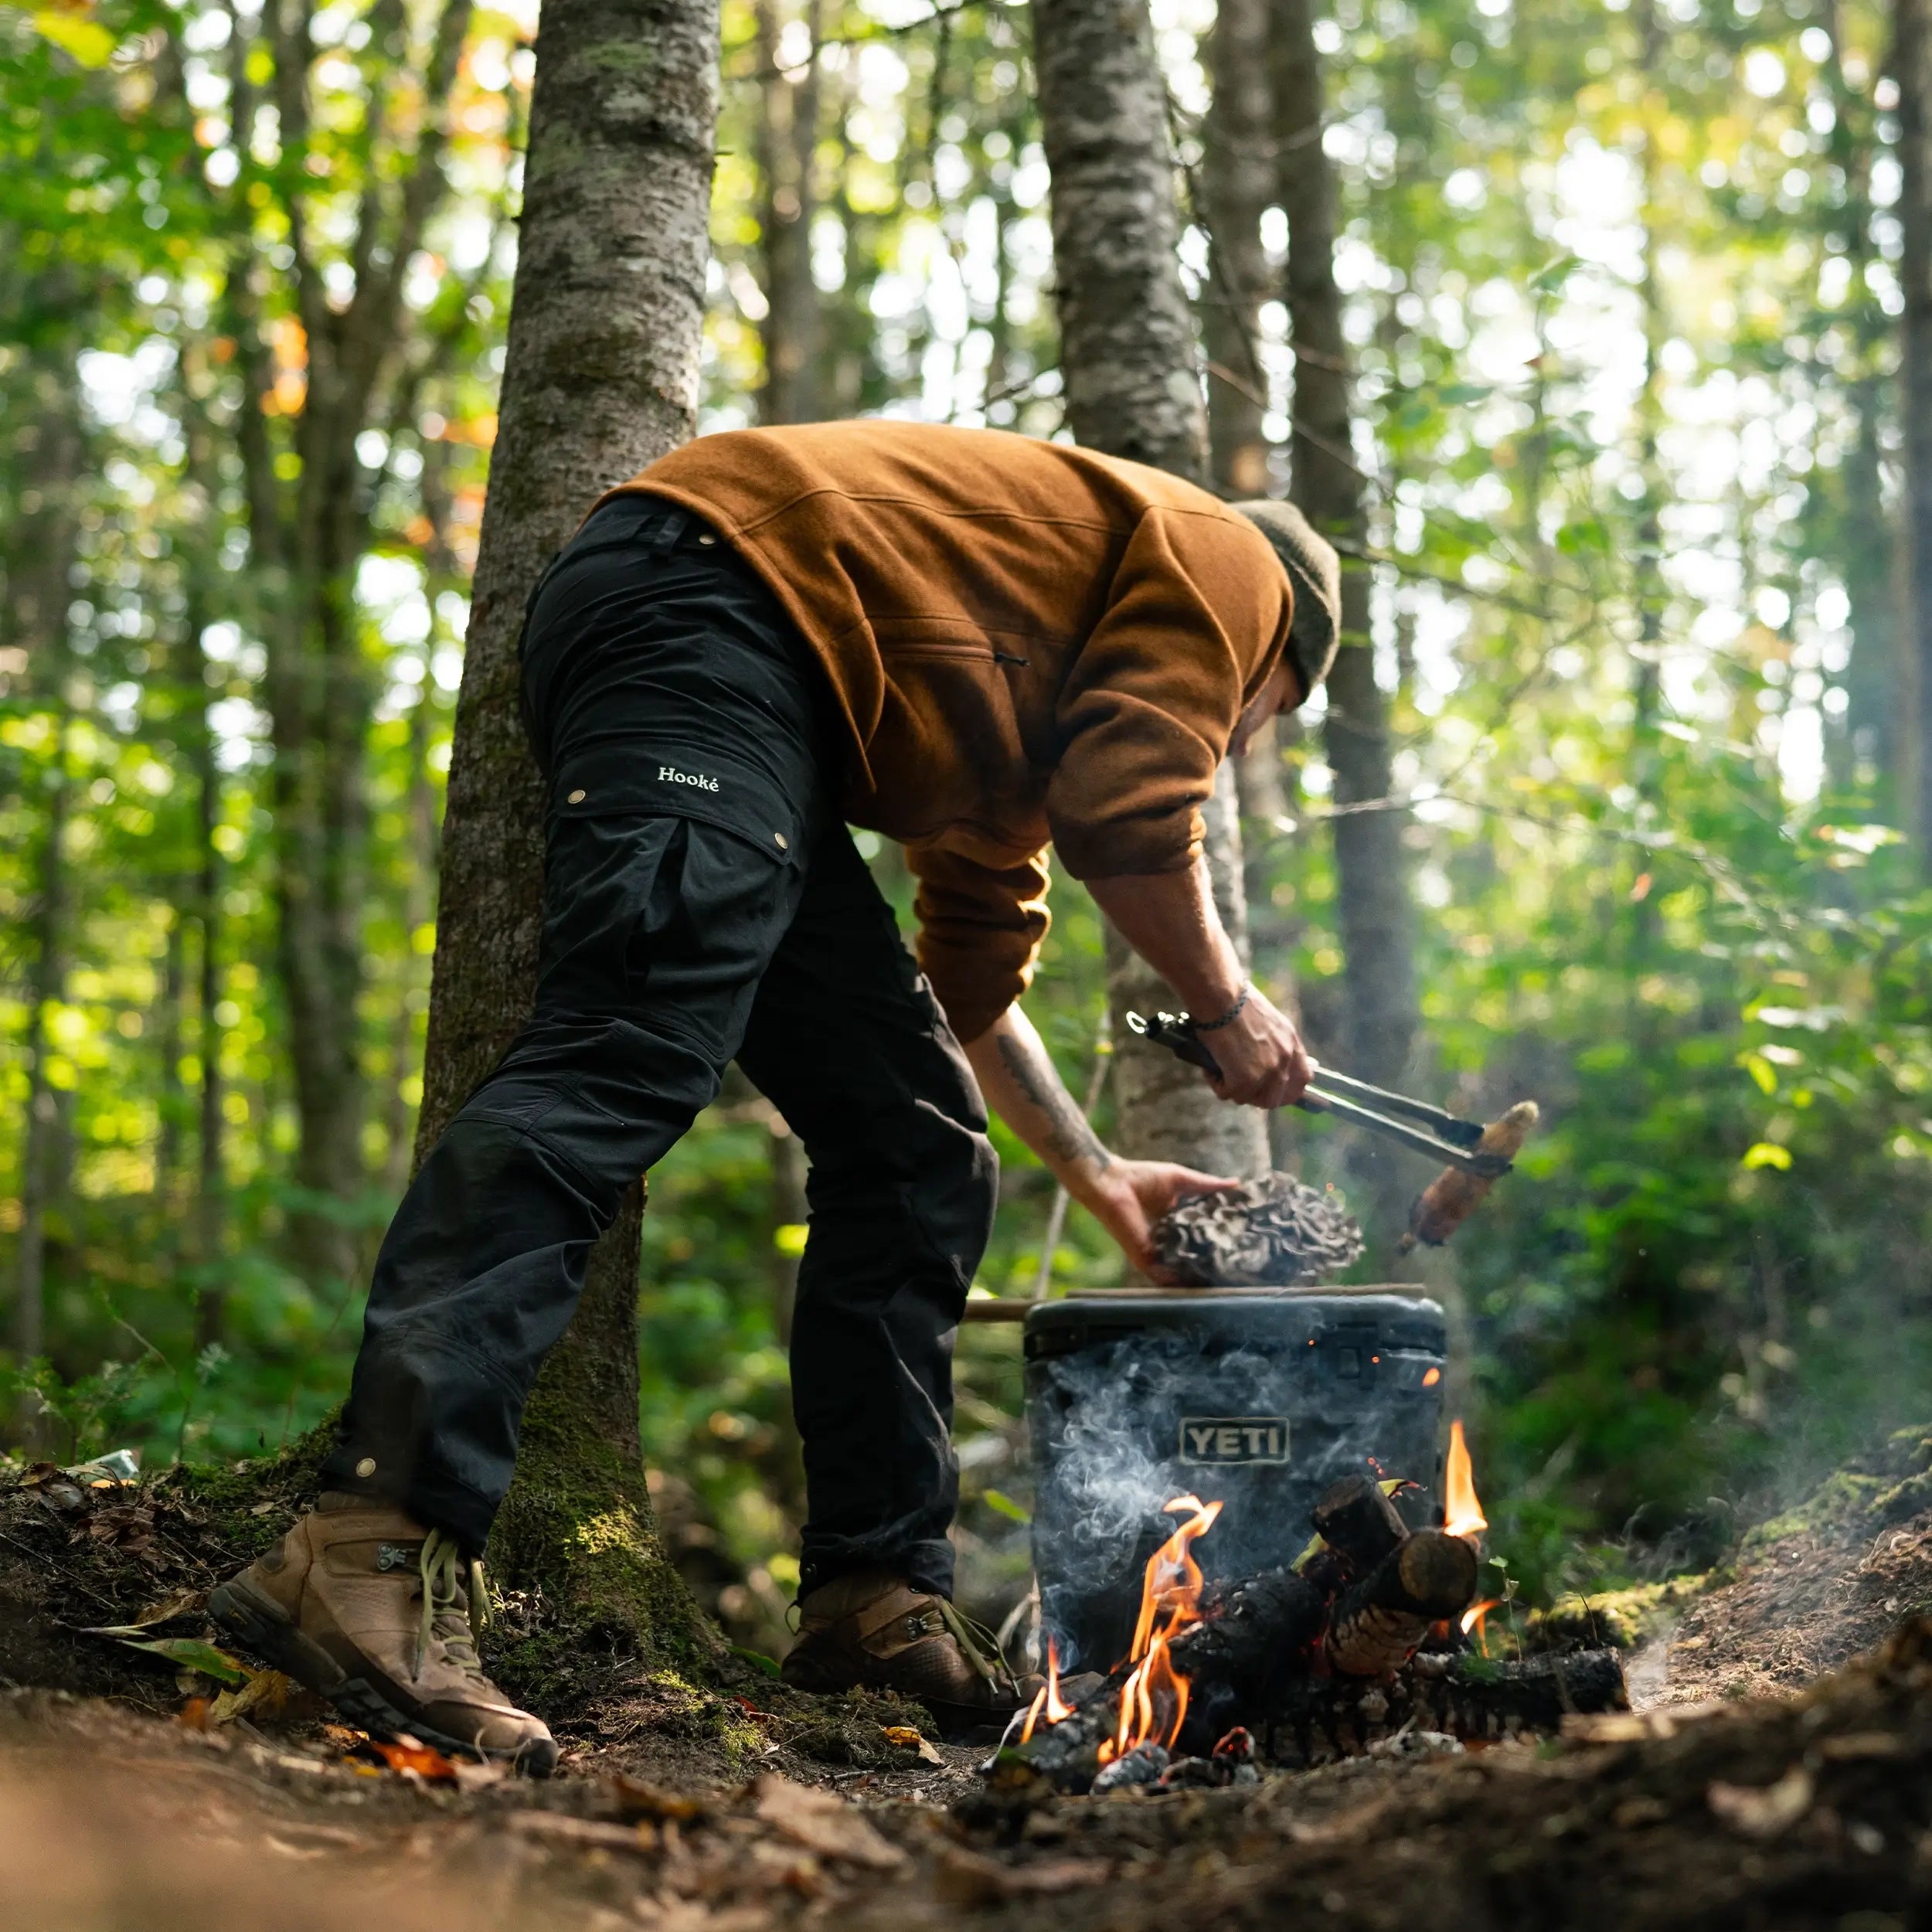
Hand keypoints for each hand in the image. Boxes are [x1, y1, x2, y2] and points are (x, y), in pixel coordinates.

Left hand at [1077, 1159, 1242, 1282]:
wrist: (1111, 1183)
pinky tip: (1198, 1286)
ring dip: (1199, 1278)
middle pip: (1193, 1257)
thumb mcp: (1182, 1180)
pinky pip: (1164, 1276)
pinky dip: (1179, 1281)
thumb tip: (1237, 1183)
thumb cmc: (1142, 1177)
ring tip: (1224, 1284)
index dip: (1220, 1241)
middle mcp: (1168, 1240)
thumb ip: (1207, 1186)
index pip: (1202, 1237)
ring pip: (1181, 1271)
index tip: (1243, 1247)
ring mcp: (1157, 1252)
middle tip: (1239, 1272)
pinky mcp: (1145, 1259)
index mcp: (1176, 1222)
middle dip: (1213, 1264)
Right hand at [1199, 985, 1314, 1108]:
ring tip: (1222, 1073)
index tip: (1274, 1090)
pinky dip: (1217, 1084)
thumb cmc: (1238, 1002)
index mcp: (1292, 1044)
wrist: (1223, 999)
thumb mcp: (1269, 1021)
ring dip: (1235, 1090)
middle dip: (1256, 1096)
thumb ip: (1275, 1042)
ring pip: (1251, 1099)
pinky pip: (1228, 1094)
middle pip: (1275, 1098)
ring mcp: (1266, 1073)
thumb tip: (1265, 1056)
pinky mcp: (1244, 1080)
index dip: (1287, 1090)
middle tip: (1239, 1085)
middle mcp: (1284, 1061)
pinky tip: (1211, 1069)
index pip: (1303, 1080)